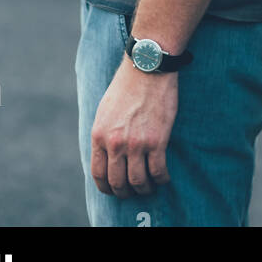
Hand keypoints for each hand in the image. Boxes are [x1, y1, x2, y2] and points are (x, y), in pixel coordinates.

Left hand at [90, 58, 177, 197]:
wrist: (147, 68)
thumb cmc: (126, 86)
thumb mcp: (104, 111)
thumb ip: (103, 134)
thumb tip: (106, 155)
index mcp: (100, 136)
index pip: (99, 174)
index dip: (106, 188)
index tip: (114, 189)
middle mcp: (115, 144)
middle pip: (118, 182)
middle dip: (125, 192)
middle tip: (132, 191)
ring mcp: (136, 144)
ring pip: (138, 181)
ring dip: (144, 189)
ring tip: (149, 186)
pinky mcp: (157, 141)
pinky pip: (158, 171)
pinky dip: (161, 179)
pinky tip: (163, 178)